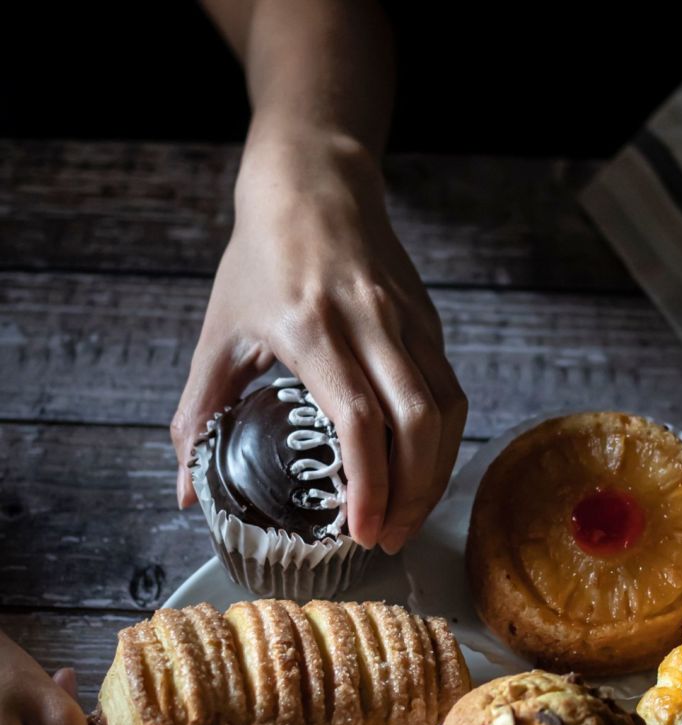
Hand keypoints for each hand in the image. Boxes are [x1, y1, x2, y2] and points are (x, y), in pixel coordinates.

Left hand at [171, 133, 467, 553]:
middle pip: (419, 424)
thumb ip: (197, 414)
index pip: (359, 420)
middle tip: (386, 537)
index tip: (361, 531)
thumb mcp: (218, 333)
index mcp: (313, 329)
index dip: (369, 484)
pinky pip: (450, 393)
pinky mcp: (429, 323)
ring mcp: (408, 322)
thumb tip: (184, 491)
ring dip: (433, 475)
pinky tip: (420, 471)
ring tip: (405, 516)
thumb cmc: (262, 257)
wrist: (314, 183)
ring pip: (446, 412)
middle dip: (410, 495)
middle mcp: (371, 325)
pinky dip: (442, 443)